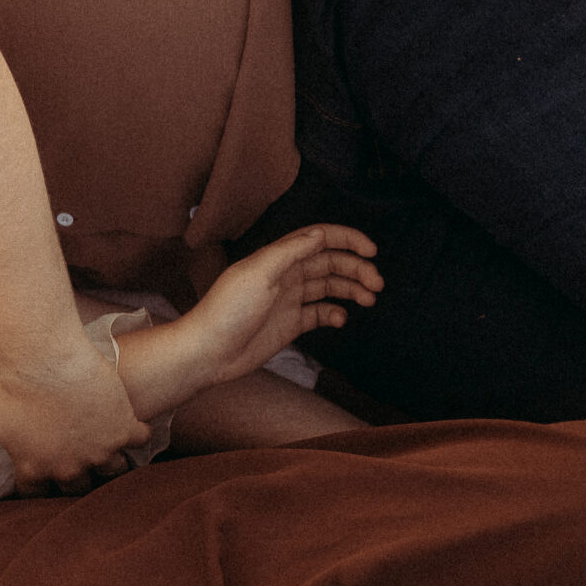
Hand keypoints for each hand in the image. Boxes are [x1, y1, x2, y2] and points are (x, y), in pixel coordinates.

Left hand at [0, 340, 148, 495]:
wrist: (45, 353)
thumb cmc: (7, 379)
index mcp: (32, 468)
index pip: (34, 495)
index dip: (37, 486)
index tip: (41, 476)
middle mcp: (67, 467)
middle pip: (76, 489)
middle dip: (75, 479)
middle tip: (76, 463)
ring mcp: (99, 450)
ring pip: (112, 471)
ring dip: (108, 463)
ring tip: (106, 452)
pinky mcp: (124, 428)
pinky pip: (139, 442)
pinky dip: (136, 435)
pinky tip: (130, 427)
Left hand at [171, 225, 381, 391]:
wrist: (208, 352)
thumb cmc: (226, 310)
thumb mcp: (258, 273)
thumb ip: (290, 251)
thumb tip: (320, 234)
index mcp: (277, 258)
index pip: (319, 239)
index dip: (347, 240)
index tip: (371, 251)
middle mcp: (285, 276)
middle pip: (330, 263)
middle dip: (356, 269)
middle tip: (377, 284)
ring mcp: (288, 300)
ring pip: (329, 287)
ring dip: (352, 290)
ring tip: (369, 299)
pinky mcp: (290, 324)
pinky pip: (320, 313)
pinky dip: (335, 313)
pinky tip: (340, 319)